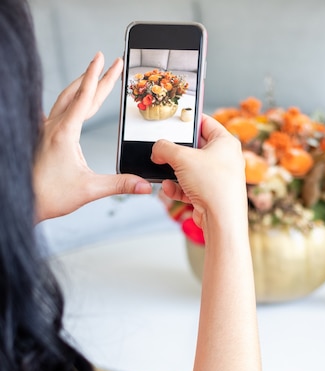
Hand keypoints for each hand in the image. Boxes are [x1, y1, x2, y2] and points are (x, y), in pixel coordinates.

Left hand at [34, 52, 151, 221]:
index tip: (106, 58)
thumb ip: (120, 184)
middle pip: (78, 93)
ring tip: (91, 75)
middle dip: (96, 76)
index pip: (86, 97)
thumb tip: (143, 186)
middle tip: (109, 62)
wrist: (25, 202)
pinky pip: (54, 111)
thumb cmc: (51, 196)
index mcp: (65, 133)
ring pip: (64, 99)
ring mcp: (44, 130)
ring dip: (80, 85)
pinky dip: (65, 101)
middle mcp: (53, 126)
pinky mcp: (40, 137)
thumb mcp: (90, 189)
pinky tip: (66, 103)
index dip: (99, 76)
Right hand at [151, 115, 247, 237]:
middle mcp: (224, 159)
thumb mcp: (182, 157)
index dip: (188, 121)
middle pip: (195, 148)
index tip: (173, 121)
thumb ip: (164, 148)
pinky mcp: (210, 195)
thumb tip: (157, 149)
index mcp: (225, 142)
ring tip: (164, 173)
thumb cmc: (213, 185)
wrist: (221, 220)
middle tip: (162, 151)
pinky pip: (190, 187)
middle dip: (176, 152)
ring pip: (190, 169)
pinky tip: (169, 189)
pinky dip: (178, 188)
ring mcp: (218, 178)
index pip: (205, 123)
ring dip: (174, 172)